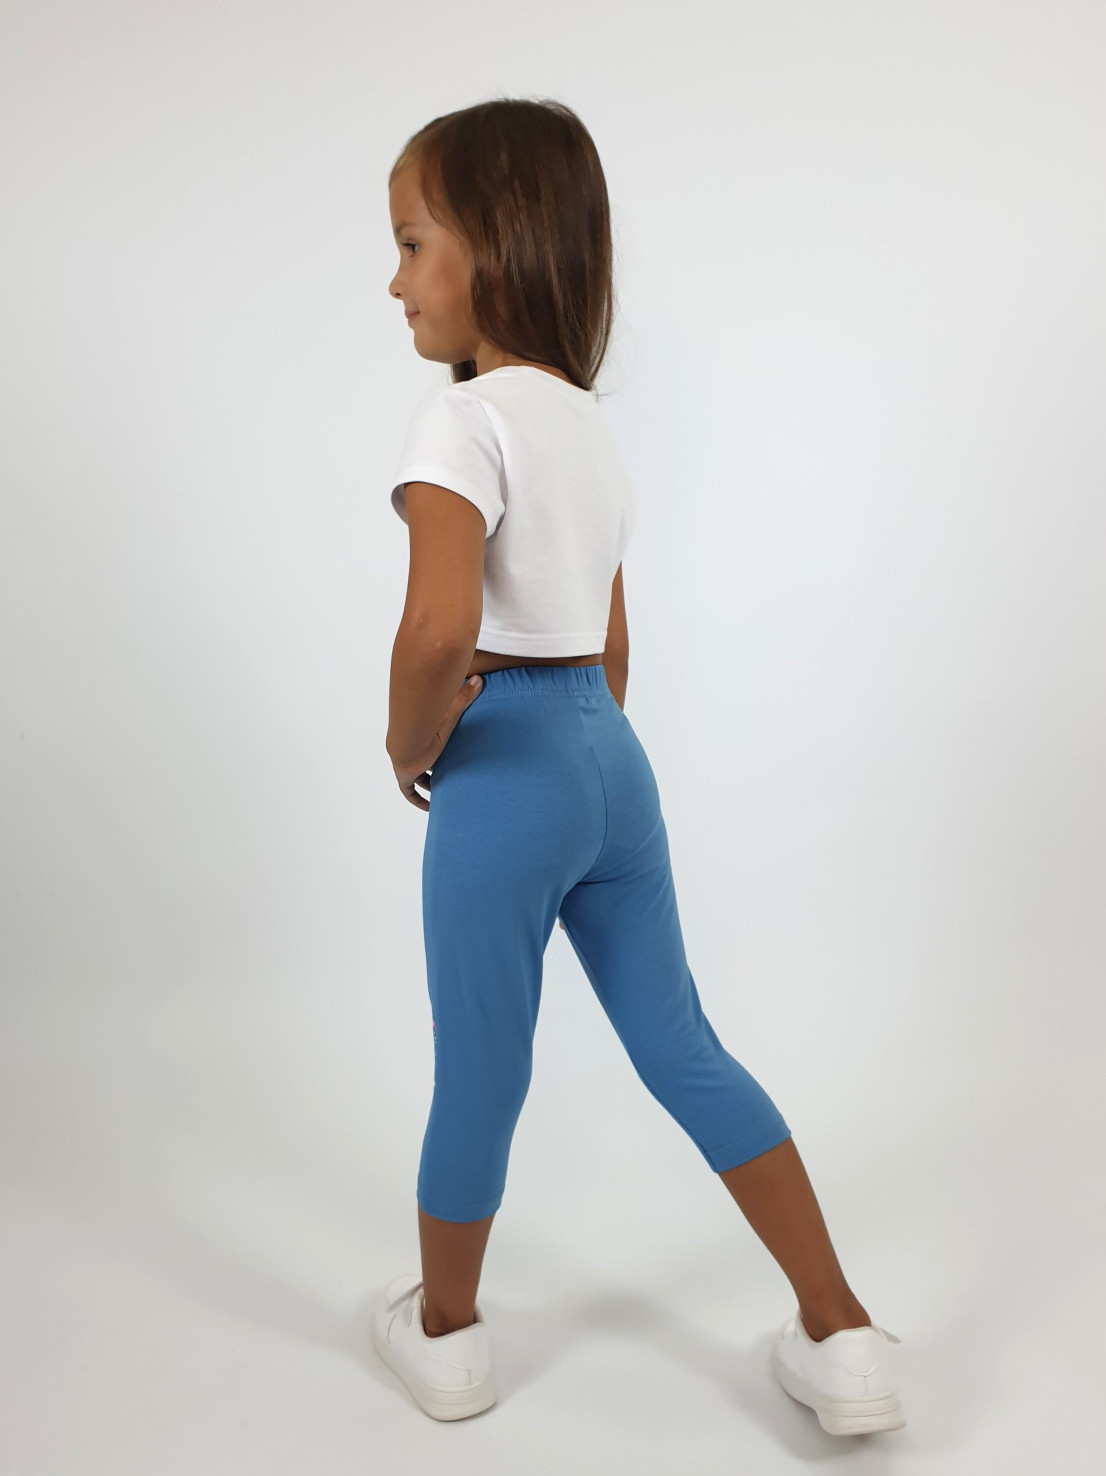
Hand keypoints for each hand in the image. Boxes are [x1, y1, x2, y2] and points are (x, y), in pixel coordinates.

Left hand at [391, 675, 483, 810]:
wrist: (410, 730)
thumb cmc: (429, 715)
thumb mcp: (450, 709)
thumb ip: (464, 696)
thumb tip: (478, 679)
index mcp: (415, 732)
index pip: (422, 740)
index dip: (430, 747)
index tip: (438, 751)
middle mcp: (407, 747)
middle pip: (419, 760)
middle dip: (429, 769)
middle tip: (445, 776)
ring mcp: (403, 761)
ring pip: (414, 777)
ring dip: (426, 785)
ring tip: (440, 794)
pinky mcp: (403, 774)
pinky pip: (408, 792)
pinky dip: (417, 800)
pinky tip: (428, 808)